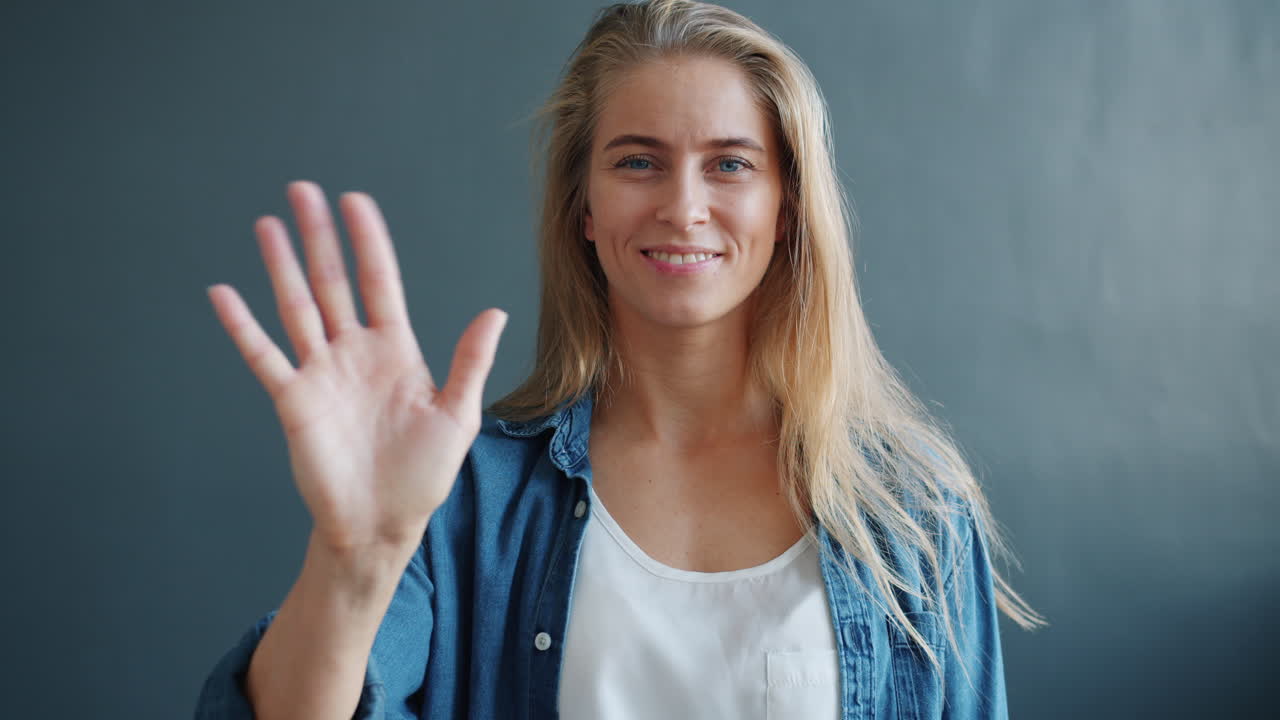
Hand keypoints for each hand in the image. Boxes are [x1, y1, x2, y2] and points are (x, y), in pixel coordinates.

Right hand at [207, 181, 505, 553]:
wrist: (382, 524)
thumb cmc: (423, 475)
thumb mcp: (457, 416)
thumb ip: (469, 362)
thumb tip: (494, 312)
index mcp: (396, 351)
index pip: (380, 282)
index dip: (368, 241)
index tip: (355, 201)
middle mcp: (355, 354)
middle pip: (333, 282)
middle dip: (319, 237)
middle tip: (303, 190)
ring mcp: (322, 374)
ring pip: (297, 308)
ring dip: (281, 267)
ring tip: (267, 224)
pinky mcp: (294, 401)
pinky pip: (264, 356)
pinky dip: (242, 326)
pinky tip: (224, 293)